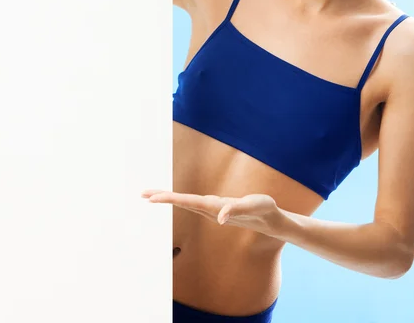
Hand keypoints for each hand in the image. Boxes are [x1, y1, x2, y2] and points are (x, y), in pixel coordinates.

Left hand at [141, 189, 284, 235]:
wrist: (270, 220)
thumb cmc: (262, 210)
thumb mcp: (252, 206)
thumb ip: (235, 210)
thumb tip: (219, 217)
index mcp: (214, 207)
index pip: (187, 201)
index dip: (170, 198)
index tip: (153, 198)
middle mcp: (209, 209)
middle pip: (181, 202)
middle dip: (162, 197)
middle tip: (143, 194)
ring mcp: (212, 208)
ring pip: (185, 202)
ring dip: (168, 198)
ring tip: (151, 195)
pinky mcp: (215, 207)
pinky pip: (193, 202)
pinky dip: (179, 199)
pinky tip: (172, 199)